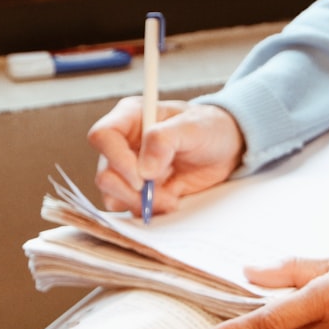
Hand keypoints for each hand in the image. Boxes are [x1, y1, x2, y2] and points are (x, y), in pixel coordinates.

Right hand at [86, 97, 244, 215]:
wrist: (226, 148)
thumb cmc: (209, 128)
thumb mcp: (194, 127)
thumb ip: (164, 140)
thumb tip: (143, 170)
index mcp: (130, 117)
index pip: (102, 136)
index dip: (116, 159)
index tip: (142, 177)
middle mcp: (123, 143)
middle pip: (104, 174)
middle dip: (131, 191)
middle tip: (161, 195)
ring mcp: (128, 169)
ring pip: (112, 195)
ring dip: (141, 204)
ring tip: (171, 199)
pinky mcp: (137, 190)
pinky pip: (129, 208)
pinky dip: (148, 211)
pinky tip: (170, 202)